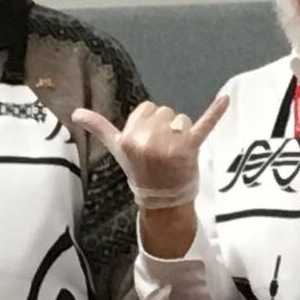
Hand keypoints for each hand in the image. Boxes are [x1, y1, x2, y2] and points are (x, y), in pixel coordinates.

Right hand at [72, 94, 228, 209]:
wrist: (163, 200)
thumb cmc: (140, 170)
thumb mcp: (117, 149)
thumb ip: (99, 128)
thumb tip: (75, 113)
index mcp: (129, 137)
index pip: (146, 109)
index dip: (149, 123)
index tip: (149, 143)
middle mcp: (148, 139)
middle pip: (165, 112)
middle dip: (166, 128)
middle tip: (163, 151)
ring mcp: (170, 144)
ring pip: (181, 119)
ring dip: (182, 133)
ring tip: (177, 153)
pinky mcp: (191, 148)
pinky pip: (204, 124)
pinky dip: (216, 111)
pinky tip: (225, 99)